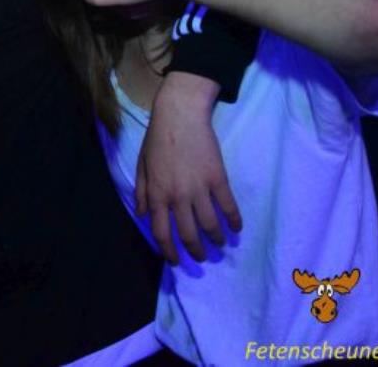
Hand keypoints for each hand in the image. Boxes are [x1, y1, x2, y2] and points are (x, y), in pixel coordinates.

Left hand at [136, 72, 241, 263]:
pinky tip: (237, 228)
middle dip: (196, 251)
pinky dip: (234, 220)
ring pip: (210, 224)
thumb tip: (141, 215)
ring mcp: (199, 188)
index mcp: (156, 194)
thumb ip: (140, 192)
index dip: (168, 251)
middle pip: (188, 233)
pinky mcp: (218, 179)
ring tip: (220, 246)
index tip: (175, 261)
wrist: (179, 116)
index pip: (162, 232)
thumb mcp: (141, 165)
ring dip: (216, 240)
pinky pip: (228, 206)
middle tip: (202, 258)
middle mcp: (177, 196)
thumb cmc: (157, 139)